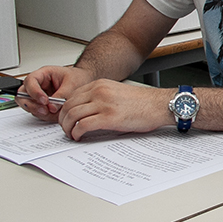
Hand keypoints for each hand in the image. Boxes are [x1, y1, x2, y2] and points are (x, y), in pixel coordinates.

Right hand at [18, 65, 94, 121]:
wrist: (84, 82)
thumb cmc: (77, 77)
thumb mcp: (72, 84)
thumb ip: (62, 95)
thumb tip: (52, 107)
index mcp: (43, 74)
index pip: (30, 81)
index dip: (34, 92)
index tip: (45, 100)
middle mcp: (38, 85)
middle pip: (22, 95)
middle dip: (32, 105)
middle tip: (45, 110)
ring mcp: (38, 96)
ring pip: (28, 106)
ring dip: (39, 112)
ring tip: (54, 112)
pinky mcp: (43, 106)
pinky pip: (38, 112)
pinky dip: (45, 115)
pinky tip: (56, 114)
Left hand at [56, 79, 170, 139]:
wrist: (160, 105)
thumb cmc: (143, 102)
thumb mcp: (117, 93)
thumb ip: (101, 98)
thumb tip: (87, 112)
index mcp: (100, 85)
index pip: (72, 96)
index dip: (65, 109)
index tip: (66, 118)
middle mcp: (99, 92)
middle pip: (68, 106)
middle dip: (63, 120)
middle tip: (65, 128)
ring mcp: (103, 104)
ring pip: (72, 115)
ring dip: (67, 128)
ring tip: (71, 134)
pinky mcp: (108, 118)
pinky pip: (82, 126)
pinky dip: (76, 133)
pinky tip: (78, 137)